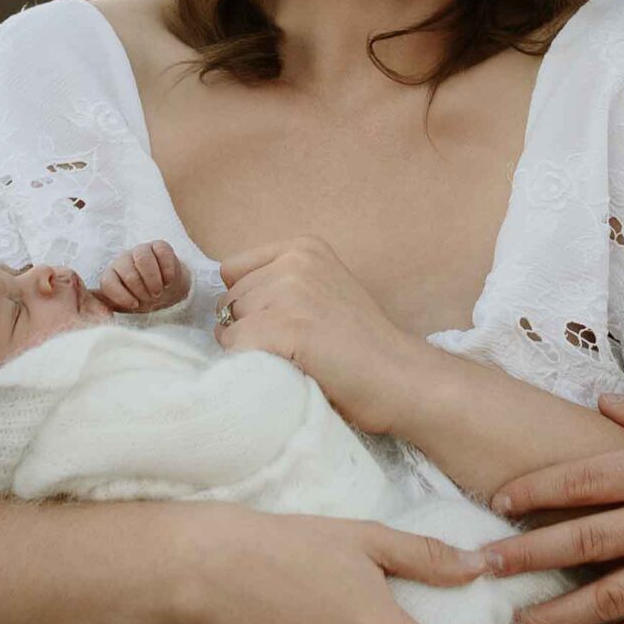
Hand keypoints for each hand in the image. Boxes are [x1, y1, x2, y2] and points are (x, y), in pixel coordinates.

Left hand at [98, 237, 190, 314]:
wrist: (166, 291)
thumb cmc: (141, 297)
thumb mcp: (122, 303)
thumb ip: (104, 301)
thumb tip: (85, 300)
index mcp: (112, 274)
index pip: (109, 282)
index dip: (121, 295)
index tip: (134, 304)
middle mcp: (124, 260)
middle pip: (127, 271)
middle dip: (140, 289)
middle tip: (150, 298)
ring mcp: (141, 250)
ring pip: (142, 258)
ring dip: (152, 279)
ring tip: (158, 291)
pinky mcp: (159, 246)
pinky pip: (162, 252)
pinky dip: (166, 269)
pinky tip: (168, 281)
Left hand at [215, 234, 426, 435]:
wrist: (400, 376)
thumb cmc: (361, 345)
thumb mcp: (324, 289)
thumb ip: (281, 284)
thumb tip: (224, 308)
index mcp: (304, 247)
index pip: (233, 270)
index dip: (247, 302)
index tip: (280, 323)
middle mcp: (295, 262)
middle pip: (229, 299)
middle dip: (247, 327)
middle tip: (291, 348)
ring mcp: (291, 293)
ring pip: (228, 325)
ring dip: (249, 348)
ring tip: (292, 358)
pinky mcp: (287, 328)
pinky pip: (235, 347)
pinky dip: (250, 364)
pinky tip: (286, 368)